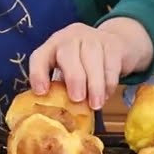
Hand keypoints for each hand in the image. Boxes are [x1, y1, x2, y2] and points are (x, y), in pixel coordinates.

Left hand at [28, 20, 151, 109]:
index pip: (39, 57)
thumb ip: (61, 87)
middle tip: (77, 99)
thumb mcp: (68, 70)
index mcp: (52, 46)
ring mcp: (92, 38)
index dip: (38, 74)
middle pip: (68, 55)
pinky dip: (108, 83)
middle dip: (73, 78)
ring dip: (94, 85)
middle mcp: (70, 38)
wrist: (116, 40)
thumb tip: (58, 114)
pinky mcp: (113, 45)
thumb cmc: (84, 63)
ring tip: (95, 104)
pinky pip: (110, 65)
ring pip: (92, 59)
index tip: (41, 93)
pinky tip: (105, 95)